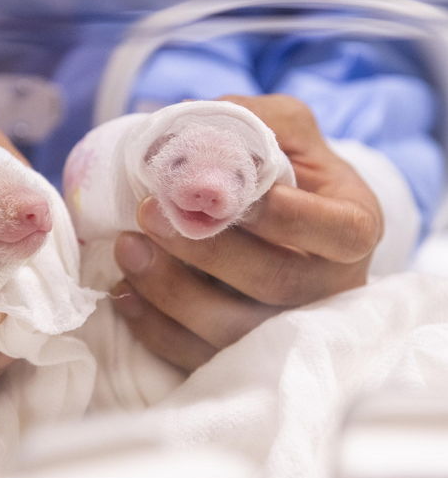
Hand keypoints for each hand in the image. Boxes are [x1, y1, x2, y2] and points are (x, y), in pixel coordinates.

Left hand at [112, 94, 382, 370]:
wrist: (286, 224)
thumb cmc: (288, 174)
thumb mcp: (287, 131)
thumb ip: (256, 120)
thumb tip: (189, 125)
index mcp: (352, 229)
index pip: (337, 231)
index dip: (284, 216)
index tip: (221, 192)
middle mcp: (330, 288)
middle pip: (276, 283)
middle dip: (206, 251)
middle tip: (149, 212)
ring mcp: (289, 330)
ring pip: (234, 330)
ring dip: (171, 291)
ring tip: (127, 248)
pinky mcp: (246, 356)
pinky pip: (200, 357)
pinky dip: (155, 327)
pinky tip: (125, 292)